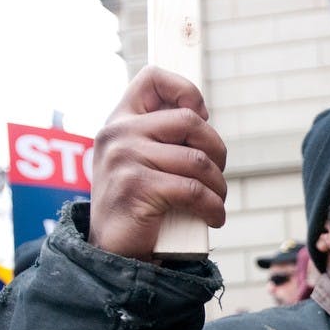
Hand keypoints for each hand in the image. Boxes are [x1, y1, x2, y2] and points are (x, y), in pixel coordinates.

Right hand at [88, 66, 227, 260]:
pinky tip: (213, 218)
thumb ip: (161, 137)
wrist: (111, 251)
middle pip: (190, 120)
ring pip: (198, 161)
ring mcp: (125, 159)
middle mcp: (118, 134)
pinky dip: (213, 207)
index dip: (185, 90)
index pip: (152, 78)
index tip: (201, 117)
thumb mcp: (140, 161)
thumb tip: (201, 116)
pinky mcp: (137, 187)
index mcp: (119, 121)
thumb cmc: (136, 206)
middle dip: (216, 149)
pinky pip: (194, 191)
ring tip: (216, 202)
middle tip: (215, 175)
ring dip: (218, 186)